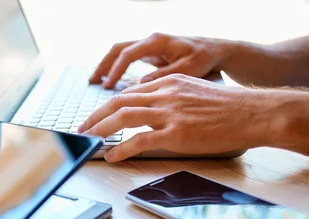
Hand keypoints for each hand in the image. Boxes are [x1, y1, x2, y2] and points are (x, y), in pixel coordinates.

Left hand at [78, 74, 285, 161]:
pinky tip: (112, 156)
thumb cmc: (230, 107)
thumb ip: (173, 98)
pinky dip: (121, 148)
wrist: (255, 112)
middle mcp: (165, 93)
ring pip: (123, 117)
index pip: (130, 92)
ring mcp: (170, 112)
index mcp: (169, 82)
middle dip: (95, 116)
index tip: (97, 115)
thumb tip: (154, 111)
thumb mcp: (196, 93)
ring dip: (100, 129)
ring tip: (88, 141)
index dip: (109, 105)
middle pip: (119, 101)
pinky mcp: (177, 132)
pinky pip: (139, 140)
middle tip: (81, 129)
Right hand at [89, 33, 224, 88]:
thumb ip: (164, 76)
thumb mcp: (187, 69)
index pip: (128, 54)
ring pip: (120, 52)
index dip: (116, 71)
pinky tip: (110, 82)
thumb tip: (141, 84)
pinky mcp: (151, 54)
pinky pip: (128, 59)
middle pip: (118, 49)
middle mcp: (150, 40)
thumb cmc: (204, 59)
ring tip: (95, 82)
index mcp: (157, 41)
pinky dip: (116, 68)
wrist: (216, 51)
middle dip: (103, 66)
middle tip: (92, 83)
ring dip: (107, 66)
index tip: (107, 87)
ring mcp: (149, 46)